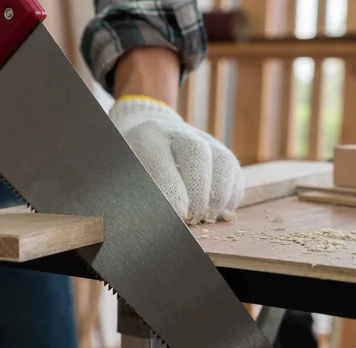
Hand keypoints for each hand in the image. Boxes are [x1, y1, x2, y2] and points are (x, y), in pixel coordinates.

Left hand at [109, 96, 243, 224]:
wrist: (149, 129)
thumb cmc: (131, 162)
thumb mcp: (122, 172)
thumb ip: (126, 196)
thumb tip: (121, 226)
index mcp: (146, 136)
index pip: (159, 160)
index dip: (169, 192)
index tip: (174, 218)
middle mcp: (177, 133)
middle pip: (196, 152)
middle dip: (197, 191)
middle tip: (191, 218)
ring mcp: (203, 139)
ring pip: (222, 160)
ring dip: (218, 195)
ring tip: (205, 217)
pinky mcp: (221, 151)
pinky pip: (234, 171)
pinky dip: (231, 195)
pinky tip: (218, 212)